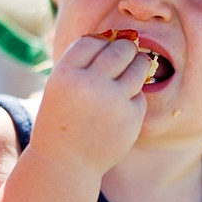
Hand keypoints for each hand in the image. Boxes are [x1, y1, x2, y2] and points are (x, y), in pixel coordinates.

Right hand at [31, 34, 150, 174]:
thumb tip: (120, 37)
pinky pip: (140, 95)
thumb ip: (84, 63)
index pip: (93, 41)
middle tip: (126, 52)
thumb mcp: (61, 86)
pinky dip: (134, 96)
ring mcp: (113, 102)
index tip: (104, 48)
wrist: (65, 163)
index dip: (101, 42)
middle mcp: (90, 85)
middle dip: (126, 48)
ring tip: (133, 67)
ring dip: (138, 63)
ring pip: (139, 67)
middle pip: (120, 49)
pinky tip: (120, 106)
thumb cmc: (62, 119)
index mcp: (66, 75)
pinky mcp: (131, 118)